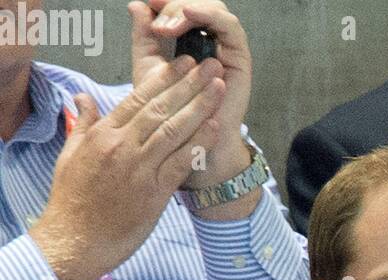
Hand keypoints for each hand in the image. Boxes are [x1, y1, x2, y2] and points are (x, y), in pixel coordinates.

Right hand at [29, 61, 223, 279]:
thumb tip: (85, 99)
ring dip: (201, 107)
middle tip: (210, 66)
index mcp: (104, 135)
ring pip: (174, 130)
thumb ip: (83, 124)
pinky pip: (181, 163)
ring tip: (220, 88)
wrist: (76, 239)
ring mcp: (140, 169)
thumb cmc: (72, 200)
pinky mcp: (153, 193)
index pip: (137, 99)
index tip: (182, 65)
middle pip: (161, 108)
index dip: (163, 80)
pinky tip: (216, 128)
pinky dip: (199, 144)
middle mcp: (123, 146)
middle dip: (188, 84)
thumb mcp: (71, 155)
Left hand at [130, 1, 253, 191]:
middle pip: (196, 5)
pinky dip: (208, 15)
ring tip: (166, 27)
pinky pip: (229, 26)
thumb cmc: (170, 114)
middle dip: (172, 7)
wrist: (191, 146)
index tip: (146, 5)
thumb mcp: (151, 68)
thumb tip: (136, 5)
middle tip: (156, 25)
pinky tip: (188, 15)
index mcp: (193, 42)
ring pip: (213, 9)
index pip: (181, 8)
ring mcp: (227, 51)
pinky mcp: (240, 60)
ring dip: (186, 10)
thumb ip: (144, 37)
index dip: (164, 2)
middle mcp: (212, 43)